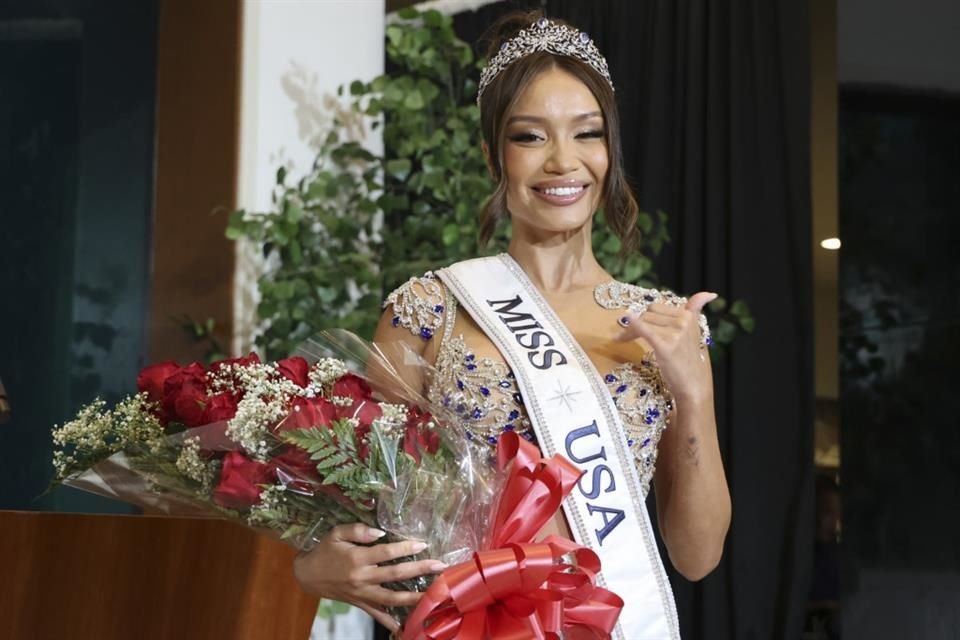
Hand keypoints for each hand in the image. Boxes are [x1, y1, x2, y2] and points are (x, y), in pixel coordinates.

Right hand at [293, 523, 446, 631]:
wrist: (307, 575)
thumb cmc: (324, 550)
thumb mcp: (336, 534)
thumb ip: (357, 530)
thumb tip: (379, 532)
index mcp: (357, 559)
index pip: (385, 553)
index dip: (405, 548)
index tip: (423, 544)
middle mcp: (362, 578)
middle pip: (394, 575)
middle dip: (419, 570)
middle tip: (440, 566)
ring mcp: (362, 593)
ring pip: (391, 598)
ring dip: (413, 596)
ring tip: (434, 594)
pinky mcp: (360, 603)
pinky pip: (377, 614)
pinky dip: (390, 621)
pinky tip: (404, 626)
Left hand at [616, 291, 716, 402]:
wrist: (692, 384)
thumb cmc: (688, 359)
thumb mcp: (694, 331)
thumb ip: (695, 310)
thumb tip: (710, 293)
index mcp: (688, 315)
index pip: (657, 308)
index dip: (644, 316)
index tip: (634, 323)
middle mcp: (683, 321)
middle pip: (648, 313)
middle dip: (635, 323)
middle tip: (625, 336)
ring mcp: (675, 333)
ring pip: (643, 321)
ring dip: (630, 331)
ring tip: (623, 340)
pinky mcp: (665, 345)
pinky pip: (645, 330)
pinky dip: (634, 324)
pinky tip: (627, 319)